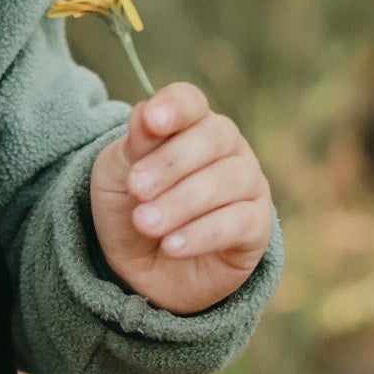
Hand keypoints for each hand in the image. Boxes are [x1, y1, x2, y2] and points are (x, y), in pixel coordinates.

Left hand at [89, 82, 271, 313]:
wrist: (141, 270)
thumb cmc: (130, 209)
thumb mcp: (117, 176)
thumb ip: (134, 146)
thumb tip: (144, 113)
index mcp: (190, 125)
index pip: (190, 102)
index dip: (174, 107)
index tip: (151, 120)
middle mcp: (227, 148)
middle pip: (214, 136)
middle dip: (171, 162)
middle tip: (137, 188)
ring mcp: (247, 184)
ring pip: (228, 180)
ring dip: (182, 202)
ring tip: (146, 224)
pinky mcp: (256, 227)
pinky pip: (239, 223)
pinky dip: (203, 234)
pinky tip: (172, 246)